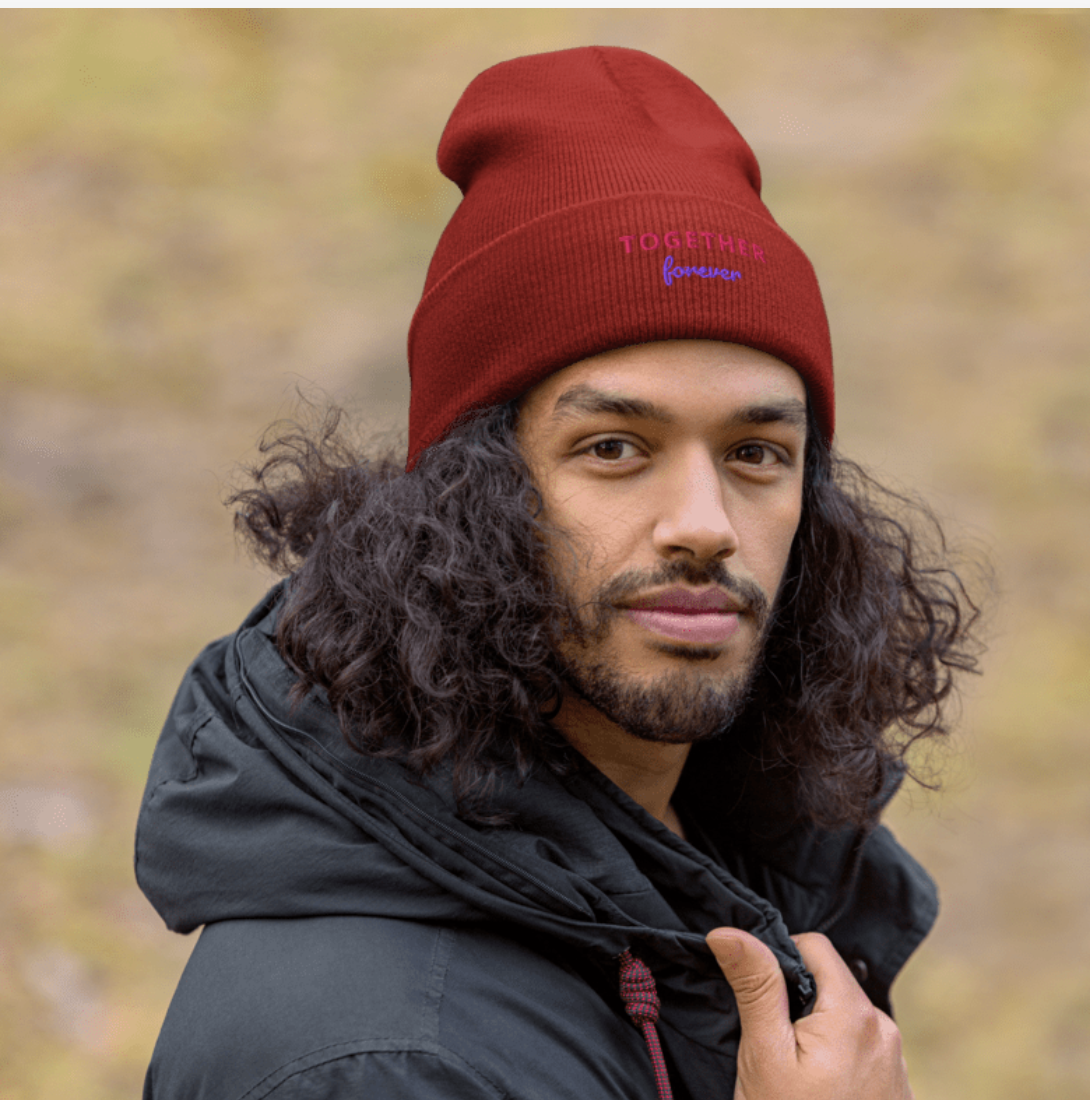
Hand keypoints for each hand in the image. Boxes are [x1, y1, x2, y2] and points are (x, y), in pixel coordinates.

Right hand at [706, 928, 912, 1099]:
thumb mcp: (764, 1054)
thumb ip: (755, 984)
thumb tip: (728, 930)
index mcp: (855, 1013)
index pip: (815, 947)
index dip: (779, 958)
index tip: (757, 997)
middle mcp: (885, 1031)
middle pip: (830, 983)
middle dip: (796, 1001)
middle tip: (769, 1045)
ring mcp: (896, 1065)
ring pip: (843, 1019)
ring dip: (815, 1031)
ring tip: (791, 1077)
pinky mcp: (897, 1093)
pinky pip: (860, 1052)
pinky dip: (835, 1059)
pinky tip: (815, 1096)